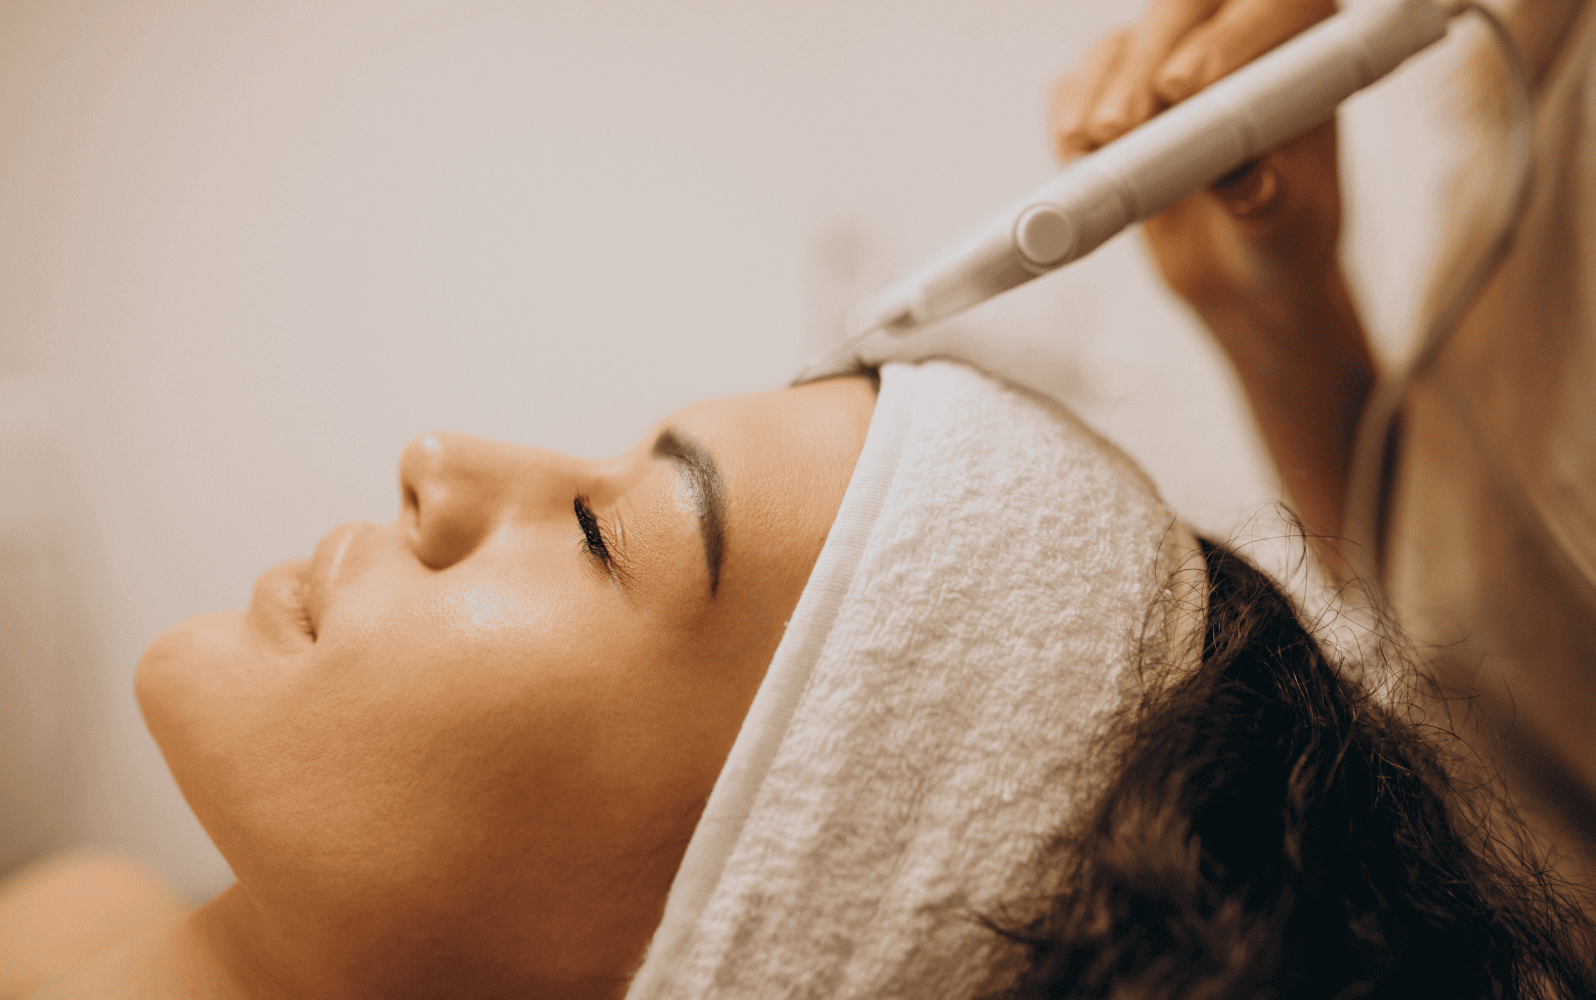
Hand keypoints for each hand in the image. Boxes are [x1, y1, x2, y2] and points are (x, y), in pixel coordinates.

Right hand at [1050, 0, 1377, 564]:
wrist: (1251, 303)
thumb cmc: (1287, 276)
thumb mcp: (1285, 248)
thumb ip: (1263, 202)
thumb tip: (1236, 171)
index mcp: (1307, 60)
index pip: (1265, 14)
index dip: (1220, 46)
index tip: (1183, 100)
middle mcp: (1244, 49)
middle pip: (1179, 11)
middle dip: (1144, 68)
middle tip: (1121, 129)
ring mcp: (1177, 70)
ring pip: (1118, 47)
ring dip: (1094, 95)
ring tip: (1095, 151)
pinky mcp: (1120, 102)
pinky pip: (1075, 85)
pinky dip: (1065, 113)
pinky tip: (1077, 148)